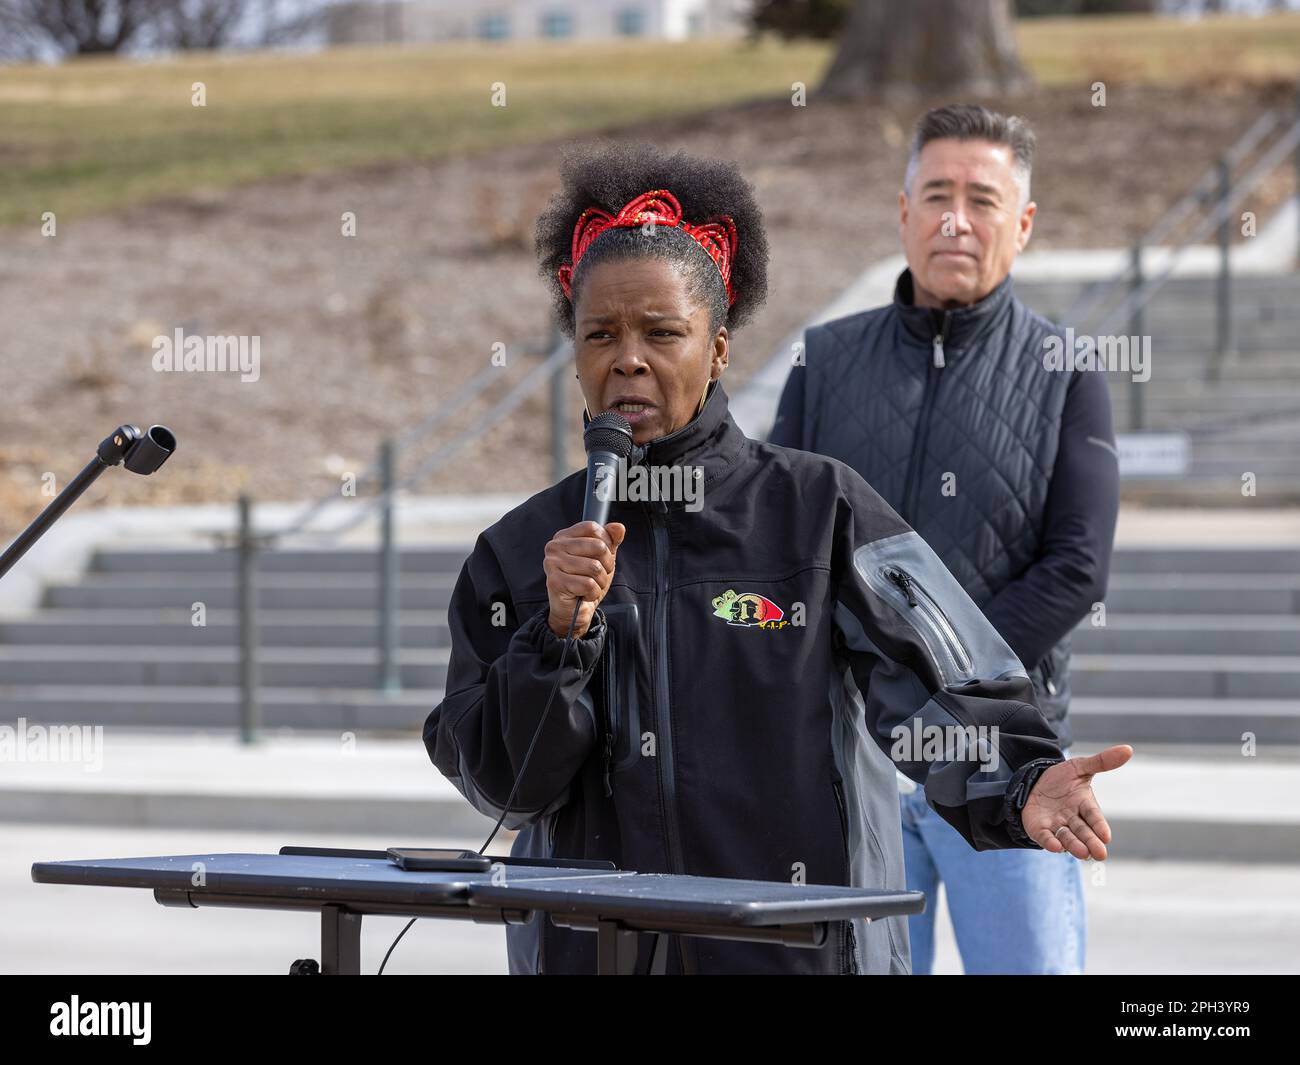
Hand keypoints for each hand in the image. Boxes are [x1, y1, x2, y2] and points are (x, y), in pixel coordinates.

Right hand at [543, 520, 625, 638]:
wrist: (574, 611)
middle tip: (598, 576)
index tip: (603, 556)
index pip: (592, 528)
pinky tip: (584, 594)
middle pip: (597, 546)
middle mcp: (554, 547)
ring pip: (595, 567)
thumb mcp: (603, 558)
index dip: (606, 542)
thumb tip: (618, 527)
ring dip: (600, 582)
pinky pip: (588, 584)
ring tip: (591, 586)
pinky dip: (593, 593)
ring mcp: (552, 564)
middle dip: (607, 565)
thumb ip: (611, 541)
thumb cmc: (586, 582)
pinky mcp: (555, 582)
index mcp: (564, 537)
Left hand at [1021, 745, 1132, 859]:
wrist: (1034, 782)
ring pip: (1067, 838)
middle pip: (1083, 831)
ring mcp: (1057, 825)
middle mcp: (1073, 818)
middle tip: (1100, 854)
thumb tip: (1128, 749)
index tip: (1106, 836)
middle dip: (1091, 842)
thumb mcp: (1079, 767)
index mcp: (1085, 804)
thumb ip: (1102, 761)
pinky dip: (1050, 842)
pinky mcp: (1040, 829)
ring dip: (1074, 846)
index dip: (1100, 826)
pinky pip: (1045, 837)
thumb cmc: (1062, 778)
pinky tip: (1055, 847)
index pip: (1094, 816)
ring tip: (1082, 853)